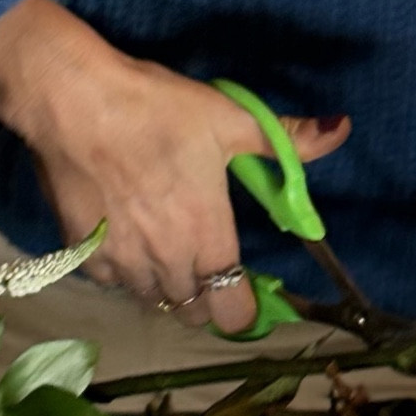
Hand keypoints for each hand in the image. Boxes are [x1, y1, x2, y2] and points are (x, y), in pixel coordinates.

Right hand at [0, 0, 350, 333]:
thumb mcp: (229, 117)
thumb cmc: (157, 109)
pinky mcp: (83, 255)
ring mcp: (123, 264)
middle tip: (203, 256)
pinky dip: (124, 271)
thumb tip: (342, 129)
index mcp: (209, 237)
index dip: (243, 308)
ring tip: (163, 244)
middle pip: (193, 312)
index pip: (233, 313)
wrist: (73, 102)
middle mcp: (168, 263)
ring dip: (164, 284)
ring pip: (153, 300)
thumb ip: (286, 138)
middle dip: (205, 294)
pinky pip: (114, 283)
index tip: (243, 285)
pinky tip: (124, 236)